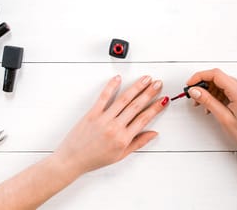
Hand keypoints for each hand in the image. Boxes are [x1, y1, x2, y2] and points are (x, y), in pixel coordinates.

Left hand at [53, 75, 168, 175]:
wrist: (72, 159)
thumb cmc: (95, 158)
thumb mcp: (120, 155)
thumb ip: (138, 143)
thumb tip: (153, 133)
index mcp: (123, 139)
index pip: (144, 119)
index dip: (156, 108)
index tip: (163, 99)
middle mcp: (115, 127)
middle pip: (136, 106)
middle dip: (149, 93)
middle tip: (158, 84)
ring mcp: (103, 119)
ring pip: (124, 99)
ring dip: (136, 87)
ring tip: (146, 79)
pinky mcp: (92, 114)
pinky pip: (103, 97)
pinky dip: (111, 86)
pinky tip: (118, 78)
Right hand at [186, 69, 236, 155]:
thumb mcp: (224, 118)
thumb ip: (208, 101)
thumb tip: (195, 91)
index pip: (216, 74)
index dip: (200, 76)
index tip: (190, 84)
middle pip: (218, 77)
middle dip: (203, 85)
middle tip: (194, 96)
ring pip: (221, 83)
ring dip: (210, 91)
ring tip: (203, 105)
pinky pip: (227, 88)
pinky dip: (217, 94)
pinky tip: (213, 105)